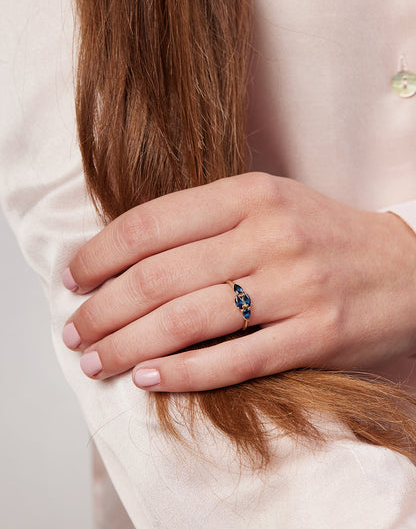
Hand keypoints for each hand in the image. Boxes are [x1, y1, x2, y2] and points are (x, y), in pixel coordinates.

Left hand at [62, 172, 415, 390]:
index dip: (101, 252)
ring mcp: (295, 285)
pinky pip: (235, 360)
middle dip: (104, 308)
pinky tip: (148, 378)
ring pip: (189, 320)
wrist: (407, 266)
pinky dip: (184, 373)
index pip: (153, 222)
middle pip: (160, 276)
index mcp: (251, 193)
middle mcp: (270, 234)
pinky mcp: (316, 335)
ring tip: (97, 360)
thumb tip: (129, 254)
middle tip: (75, 330)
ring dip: (130, 345)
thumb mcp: (270, 204)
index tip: (74, 277)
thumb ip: (207, 221)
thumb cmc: (324, 236)